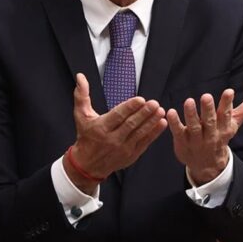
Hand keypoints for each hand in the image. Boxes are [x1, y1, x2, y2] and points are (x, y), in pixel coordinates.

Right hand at [67, 73, 166, 190]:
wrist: (87, 164)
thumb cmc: (85, 136)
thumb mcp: (81, 116)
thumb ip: (82, 95)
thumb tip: (80, 77)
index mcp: (100, 127)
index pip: (117, 116)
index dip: (130, 107)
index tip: (140, 99)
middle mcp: (112, 139)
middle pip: (131, 124)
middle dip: (144, 113)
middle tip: (155, 103)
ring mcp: (123, 148)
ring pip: (140, 133)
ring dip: (151, 122)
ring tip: (160, 111)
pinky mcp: (131, 155)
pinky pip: (145, 142)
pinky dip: (154, 133)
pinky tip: (162, 123)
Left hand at [167, 89, 242, 185]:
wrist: (207, 165)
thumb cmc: (220, 137)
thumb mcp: (233, 124)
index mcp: (224, 128)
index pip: (227, 115)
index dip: (227, 103)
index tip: (229, 91)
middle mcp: (211, 135)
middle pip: (210, 122)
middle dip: (208, 109)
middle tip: (206, 96)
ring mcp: (196, 140)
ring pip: (194, 127)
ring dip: (191, 115)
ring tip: (189, 101)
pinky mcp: (182, 143)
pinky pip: (178, 132)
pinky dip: (174, 123)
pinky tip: (170, 112)